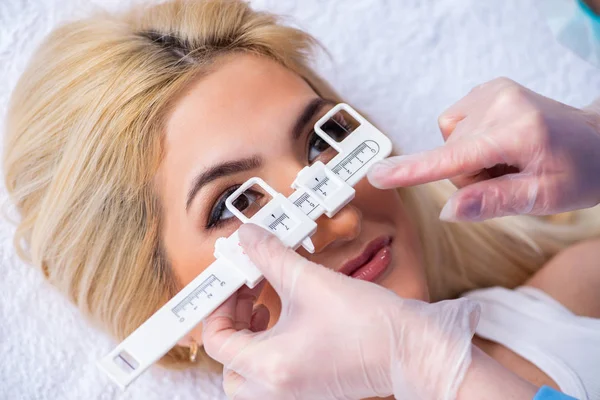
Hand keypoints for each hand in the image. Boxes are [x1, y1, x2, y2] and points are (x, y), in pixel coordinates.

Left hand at [202, 224, 479, 399]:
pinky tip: (288, 322)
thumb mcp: (309, 280)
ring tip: (263, 307)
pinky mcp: (310, 390)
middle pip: (227, 365)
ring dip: (247, 340)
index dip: (218, 306)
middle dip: (230, 326)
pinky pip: (272, 376)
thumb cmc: (368, 323)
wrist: (412, 349)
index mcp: (270, 366)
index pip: (217, 341)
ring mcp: (294, 394)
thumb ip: (271, 256)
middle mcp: (277, 388)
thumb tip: (250, 238)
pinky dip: (268, 351)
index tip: (231, 282)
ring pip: (248, 375)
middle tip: (244, 295)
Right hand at [367, 78, 599, 221]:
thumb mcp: (545, 197)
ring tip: (505, 159)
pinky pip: (454, 125)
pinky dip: (469, 141)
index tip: (377, 175)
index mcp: (518, 131)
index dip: (413, 170)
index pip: (455, 158)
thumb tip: (448, 211)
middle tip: (508, 176)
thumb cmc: (579, 171)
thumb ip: (494, 202)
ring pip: (449, 142)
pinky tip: (496, 142)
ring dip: (469, 159)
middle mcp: (501, 103)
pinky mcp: (487, 89)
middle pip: (450, 156)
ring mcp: (492, 91)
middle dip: (469, 176)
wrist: (597, 138)